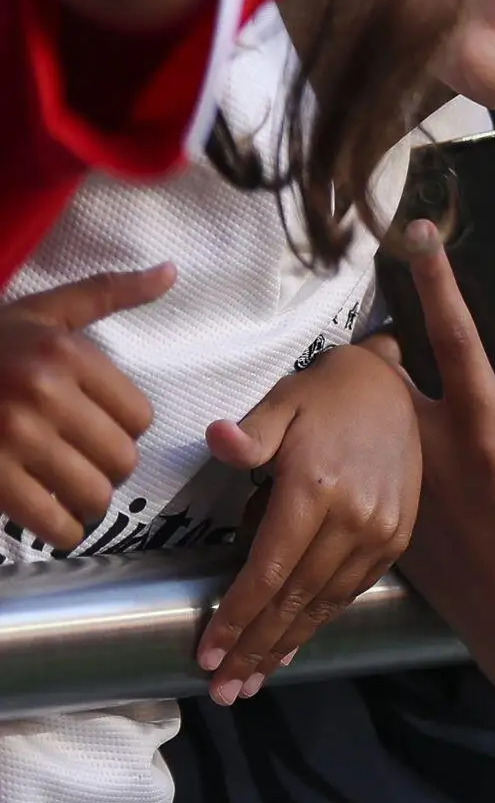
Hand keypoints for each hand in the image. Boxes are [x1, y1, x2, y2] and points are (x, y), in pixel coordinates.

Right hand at [0, 261, 170, 549]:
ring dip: (90, 502)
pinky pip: (50, 520)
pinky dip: (62, 530)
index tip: (106, 429)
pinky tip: (58, 524)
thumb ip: (107, 292)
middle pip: (121, 459)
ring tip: (77, 495)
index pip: (139, 416)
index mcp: (64, 355)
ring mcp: (14, 439)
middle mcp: (43, 396)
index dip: (126, 430)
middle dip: (111, 469)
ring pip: (92, 494)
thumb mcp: (42, 312)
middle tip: (92, 467)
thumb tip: (170, 272)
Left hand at [193, 339, 418, 702]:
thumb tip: (216, 439)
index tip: (207, 655)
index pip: (268, 571)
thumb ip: (249, 432)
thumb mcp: (281, 403)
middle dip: (254, 648)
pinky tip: (295, 643)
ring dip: (287, 645)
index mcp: (317, 489)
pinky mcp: (398, 535)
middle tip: (224, 689)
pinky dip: (321, 620)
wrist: (389, 387)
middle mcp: (353, 518)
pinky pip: (352, 589)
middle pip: (294, 599)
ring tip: (253, 679)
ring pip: (325, 602)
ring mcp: (381, 530)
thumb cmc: (322, 396)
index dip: (235, 618)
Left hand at [392, 223, 494, 723]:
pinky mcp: (397, 532)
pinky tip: (395, 446)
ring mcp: (408, 498)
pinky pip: (380, 471)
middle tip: (400, 308)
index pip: (454, 336)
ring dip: (382, 392)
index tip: (418, 232)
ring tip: (393, 367)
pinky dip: (384, 449)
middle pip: (388, 373)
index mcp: (487, 432)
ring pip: (376, 424)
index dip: (437, 279)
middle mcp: (435, 458)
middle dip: (388, 337)